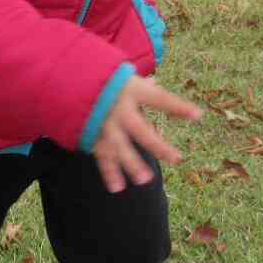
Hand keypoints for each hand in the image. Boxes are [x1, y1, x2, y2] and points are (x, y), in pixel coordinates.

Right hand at [92, 77, 202, 193]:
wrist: (64, 78)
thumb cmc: (99, 76)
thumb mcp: (120, 75)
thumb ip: (138, 85)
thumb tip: (154, 84)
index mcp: (130, 89)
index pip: (160, 99)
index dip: (178, 107)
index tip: (198, 115)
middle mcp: (118, 107)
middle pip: (141, 129)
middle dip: (158, 145)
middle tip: (176, 159)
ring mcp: (104, 122)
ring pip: (120, 147)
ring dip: (132, 165)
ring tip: (146, 180)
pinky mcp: (91, 134)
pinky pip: (102, 155)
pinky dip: (108, 172)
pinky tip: (117, 187)